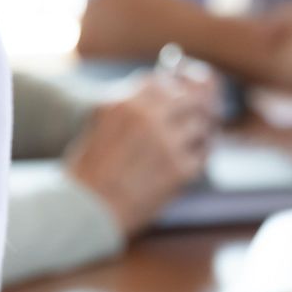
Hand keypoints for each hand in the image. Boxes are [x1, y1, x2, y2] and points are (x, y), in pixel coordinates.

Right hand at [64, 73, 215, 235]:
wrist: (87, 209)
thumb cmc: (90, 169)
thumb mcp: (101, 124)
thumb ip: (132, 106)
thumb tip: (166, 89)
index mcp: (126, 103)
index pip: (163, 82)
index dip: (173, 90)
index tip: (177, 98)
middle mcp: (149, 117)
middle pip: (190, 98)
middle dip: (195, 106)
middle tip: (200, 114)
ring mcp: (168, 142)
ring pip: (202, 124)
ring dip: (200, 131)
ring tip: (193, 139)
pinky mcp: (181, 169)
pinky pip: (203, 153)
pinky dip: (200, 155)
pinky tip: (190, 160)